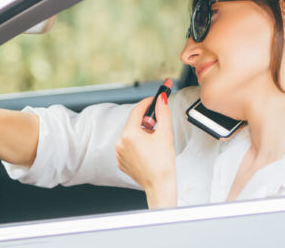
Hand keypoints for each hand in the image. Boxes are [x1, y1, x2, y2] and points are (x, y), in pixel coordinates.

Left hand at [115, 92, 176, 207]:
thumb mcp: (165, 134)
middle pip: (133, 123)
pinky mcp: (121, 162)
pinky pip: (128, 146)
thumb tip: (161, 100)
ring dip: (141, 133)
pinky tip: (148, 151)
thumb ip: (163, 113)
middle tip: (157, 125)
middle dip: (146, 121)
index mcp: (129, 135)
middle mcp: (120, 143)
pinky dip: (137, 144)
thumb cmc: (163, 164)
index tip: (153, 99)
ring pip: (130, 135)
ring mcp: (119, 153)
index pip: (136, 111)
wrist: (160, 186)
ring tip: (154, 142)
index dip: (147, 103)